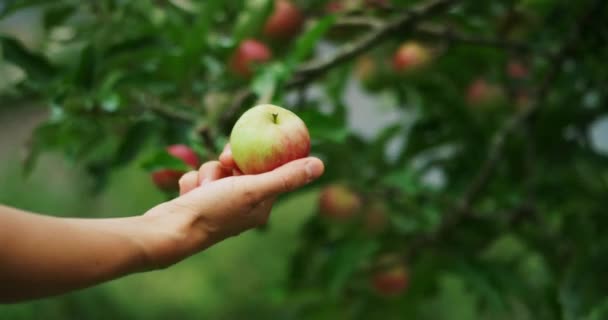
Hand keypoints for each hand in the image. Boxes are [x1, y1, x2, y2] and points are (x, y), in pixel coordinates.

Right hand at [140, 145, 323, 268]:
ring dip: (208, 173)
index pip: (268, 171)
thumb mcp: (253, 189)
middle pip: (241, 168)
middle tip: (225, 160)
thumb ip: (286, 177)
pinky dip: (193, 182)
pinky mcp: (197, 202)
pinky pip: (199, 178)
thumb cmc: (214, 211)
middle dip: (230, 162)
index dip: (260, 156)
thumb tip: (320, 164)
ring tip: (202, 188)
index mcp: (260, 206)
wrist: (170, 231)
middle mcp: (241, 207)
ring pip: (217, 170)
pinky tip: (189, 194)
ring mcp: (217, 205)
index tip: (250, 144)